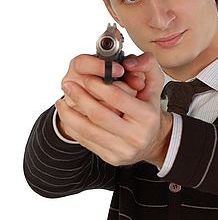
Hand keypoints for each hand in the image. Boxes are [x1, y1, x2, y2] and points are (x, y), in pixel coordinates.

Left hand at [56, 52, 172, 167]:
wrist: (152, 139)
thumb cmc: (148, 108)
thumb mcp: (154, 84)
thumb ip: (146, 64)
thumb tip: (127, 62)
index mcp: (148, 116)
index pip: (117, 98)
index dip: (98, 85)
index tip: (86, 77)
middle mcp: (137, 135)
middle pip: (99, 114)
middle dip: (80, 97)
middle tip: (67, 85)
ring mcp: (124, 150)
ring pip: (88, 130)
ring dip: (70, 114)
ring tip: (61, 100)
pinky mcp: (111, 158)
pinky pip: (86, 141)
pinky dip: (73, 126)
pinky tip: (67, 115)